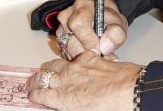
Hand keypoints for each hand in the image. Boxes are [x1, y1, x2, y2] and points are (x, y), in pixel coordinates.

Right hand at [26, 52, 142, 110]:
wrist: (130, 91)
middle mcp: (65, 81)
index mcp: (62, 98)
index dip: (33, 95)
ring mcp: (75, 67)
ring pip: (53, 64)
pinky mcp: (88, 58)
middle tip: (32, 84)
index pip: (38, 94)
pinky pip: (73, 57)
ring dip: (48, 69)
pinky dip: (69, 61)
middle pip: (41, 77)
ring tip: (46, 72)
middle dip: (35, 81)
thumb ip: (69, 107)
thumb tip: (65, 106)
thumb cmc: (111, 108)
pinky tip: (72, 64)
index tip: (32, 96)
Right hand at [56, 0, 126, 58]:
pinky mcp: (59, 39)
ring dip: (81, 56)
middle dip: (85, 51)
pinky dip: (77, 58)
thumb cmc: (109, 20)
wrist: (102, 19)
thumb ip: (116, 35)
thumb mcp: (119, 24)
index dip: (87, 39)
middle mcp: (68, 15)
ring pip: (66, 49)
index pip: (78, 23)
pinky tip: (87, 56)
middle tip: (99, 56)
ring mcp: (61, 28)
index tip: (98, 50)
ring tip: (95, 56)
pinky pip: (65, 53)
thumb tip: (104, 47)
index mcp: (82, 7)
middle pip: (70, 39)